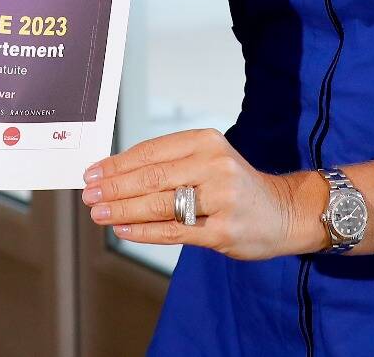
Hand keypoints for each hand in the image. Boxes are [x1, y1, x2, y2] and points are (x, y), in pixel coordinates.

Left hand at [82, 128, 322, 259]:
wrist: (284, 212)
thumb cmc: (236, 186)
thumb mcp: (208, 159)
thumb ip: (169, 164)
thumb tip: (115, 173)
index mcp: (206, 141)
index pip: (150, 151)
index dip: (117, 164)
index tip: (93, 173)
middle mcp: (215, 165)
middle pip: (151, 178)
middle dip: (114, 188)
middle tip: (89, 194)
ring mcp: (221, 199)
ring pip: (159, 205)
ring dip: (122, 211)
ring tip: (99, 213)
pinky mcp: (223, 231)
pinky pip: (174, 231)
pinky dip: (144, 232)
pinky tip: (124, 230)